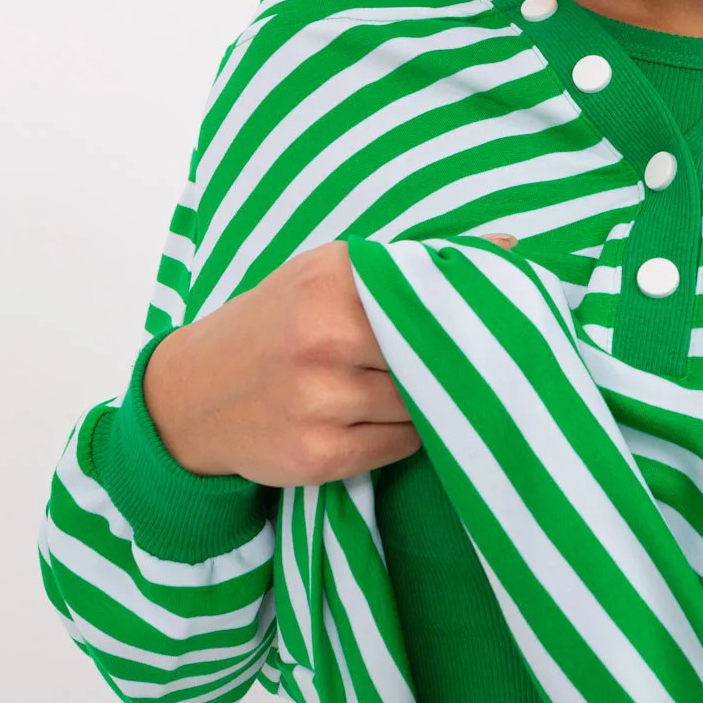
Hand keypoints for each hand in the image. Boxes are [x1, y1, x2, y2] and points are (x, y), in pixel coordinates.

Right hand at [143, 233, 516, 486]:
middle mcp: (322, 337)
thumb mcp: (329, 276)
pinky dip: (404, 434)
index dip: (470, 308)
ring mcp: (318, 400)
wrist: (193, 393)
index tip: (502, 314)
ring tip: (406, 388)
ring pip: (421, 403)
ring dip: (428, 401)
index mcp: (332, 280)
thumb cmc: (278, 326)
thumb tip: (510, 249)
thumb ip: (411, 265)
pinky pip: (400, 444)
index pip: (431, 292)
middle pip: (433, 353)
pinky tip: (379, 418)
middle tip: (476, 361)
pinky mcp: (320, 454)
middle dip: (455, 361)